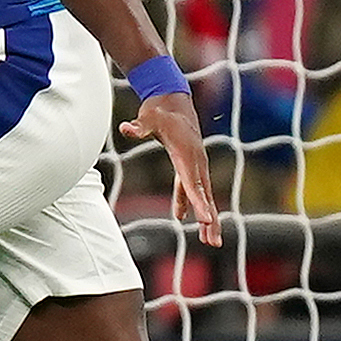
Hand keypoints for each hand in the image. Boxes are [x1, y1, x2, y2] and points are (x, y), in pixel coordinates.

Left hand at [121, 89, 223, 247]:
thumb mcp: (148, 118)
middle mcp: (195, 162)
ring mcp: (194, 164)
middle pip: (204, 195)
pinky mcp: (188, 164)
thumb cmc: (159, 110)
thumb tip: (126, 128)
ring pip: (202, 194)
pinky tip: (182, 218)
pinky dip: (190, 203)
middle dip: (210, 218)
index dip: (199, 203)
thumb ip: (139, 127)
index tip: (206, 219)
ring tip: (209, 241)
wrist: (172, 99)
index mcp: (185, 154)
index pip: (193, 183)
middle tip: (214, 242)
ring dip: (206, 217)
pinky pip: (190, 187)